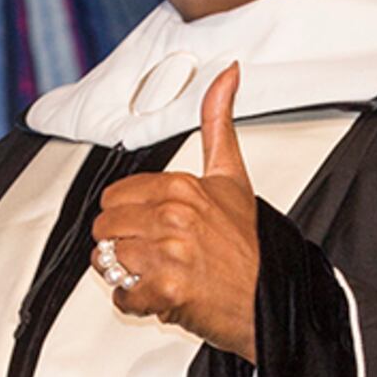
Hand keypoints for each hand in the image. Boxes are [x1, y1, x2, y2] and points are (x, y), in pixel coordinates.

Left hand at [89, 67, 262, 358]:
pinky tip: (160, 295)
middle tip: (152, 254)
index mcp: (180, 186)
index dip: (128, 217)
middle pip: (105, 229)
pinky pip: (123, 296)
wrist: (271, 297)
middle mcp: (173, 215)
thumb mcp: (232, 176)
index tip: (151, 227)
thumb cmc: (248, 245)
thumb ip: (218, 122)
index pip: (114, 197)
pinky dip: (136, 303)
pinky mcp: (167, 289)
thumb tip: (227, 73)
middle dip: (123, 244)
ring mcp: (169, 252)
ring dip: (127, 274)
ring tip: (158, 273)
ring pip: (109, 261)